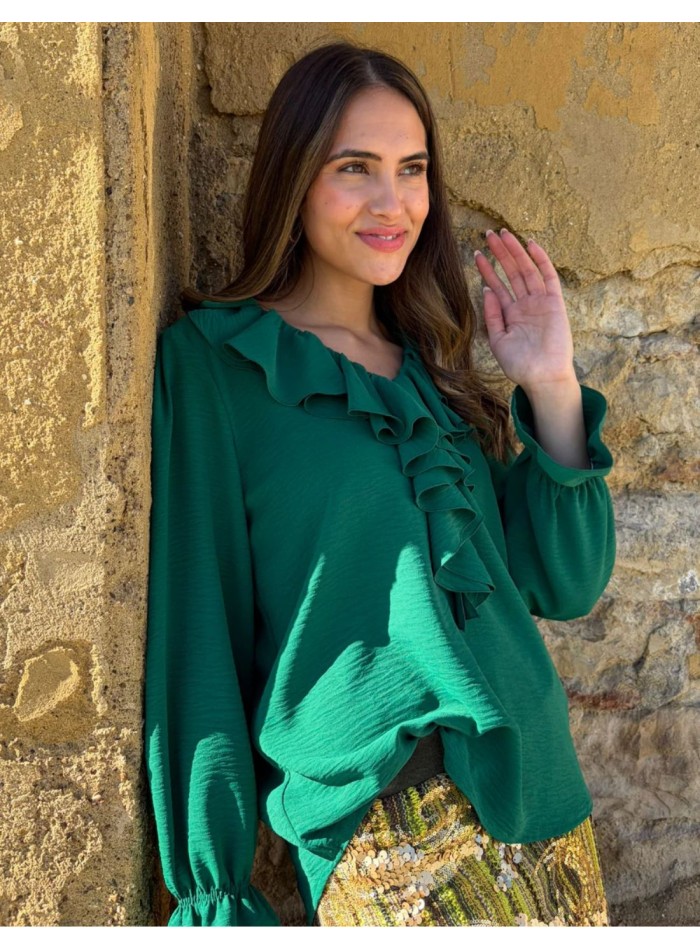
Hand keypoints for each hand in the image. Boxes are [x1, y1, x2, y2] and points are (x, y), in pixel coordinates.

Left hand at [474, 229, 576, 396]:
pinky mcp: (554, 302)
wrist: (542, 376)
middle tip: (488, 234)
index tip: (477, 254)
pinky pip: (548, 277)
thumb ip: (492, 315)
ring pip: (526, 270)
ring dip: (515, 252)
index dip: (487, 269)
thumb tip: (486, 289)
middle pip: (511, 272)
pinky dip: (540, 260)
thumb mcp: (498, 340)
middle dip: (500, 253)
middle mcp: (525, 305)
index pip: (497, 286)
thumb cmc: (519, 365)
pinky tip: (530, 245)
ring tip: (502, 234)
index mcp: (511, 314)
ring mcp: (540, 302)